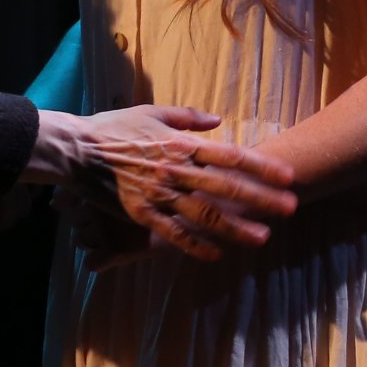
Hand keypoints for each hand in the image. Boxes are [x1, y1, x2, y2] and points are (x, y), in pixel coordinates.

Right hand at [29, 105, 298, 260]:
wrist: (77, 150)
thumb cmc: (114, 128)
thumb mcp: (152, 111)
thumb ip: (188, 117)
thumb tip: (218, 121)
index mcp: (181, 144)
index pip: (231, 156)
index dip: (262, 167)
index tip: (288, 176)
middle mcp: (176, 170)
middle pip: (226, 187)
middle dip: (261, 199)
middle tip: (290, 209)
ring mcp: (159, 195)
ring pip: (205, 215)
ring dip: (236, 228)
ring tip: (263, 238)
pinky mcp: (141, 214)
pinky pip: (174, 234)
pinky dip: (196, 246)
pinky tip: (217, 255)